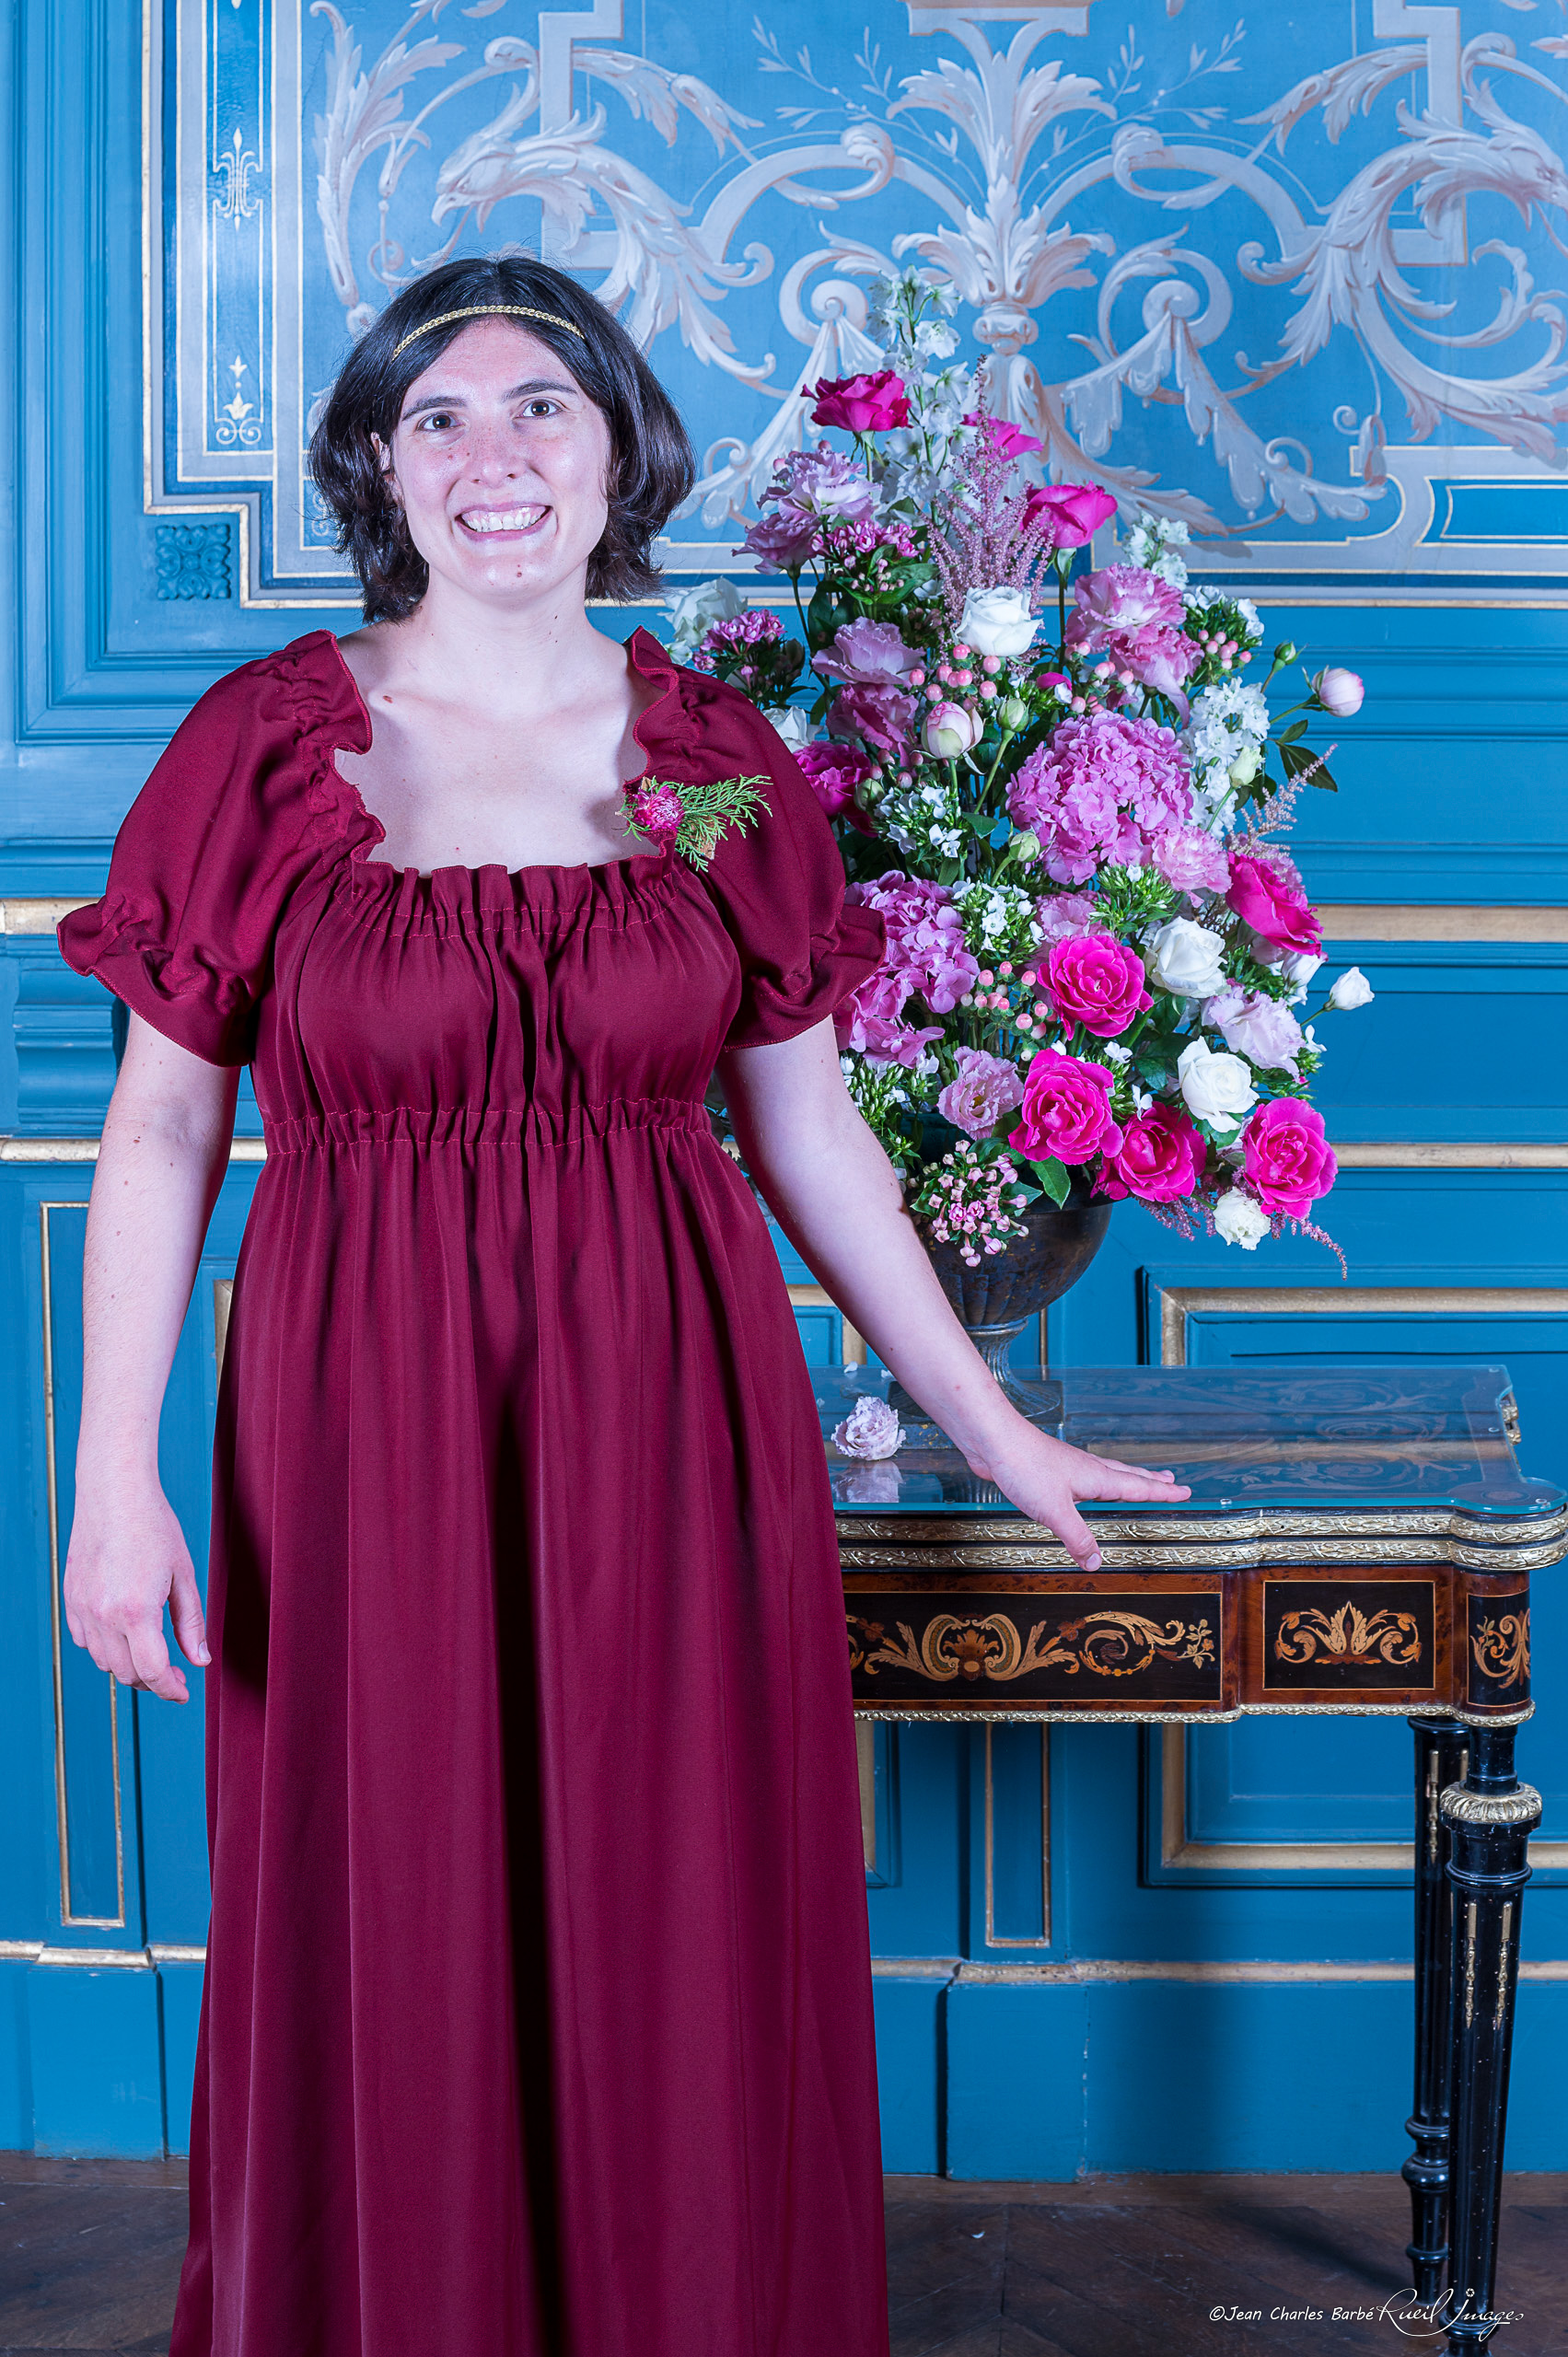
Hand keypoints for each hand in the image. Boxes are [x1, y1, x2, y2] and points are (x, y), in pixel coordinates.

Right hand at [63, 1479, 208, 1703]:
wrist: (113, 1493)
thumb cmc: (154, 1527)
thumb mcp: (184, 1575)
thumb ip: (191, 1624)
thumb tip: (200, 1661)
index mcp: (136, 1611)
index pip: (152, 1672)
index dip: (170, 1689)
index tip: (183, 1693)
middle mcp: (103, 1615)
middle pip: (127, 1673)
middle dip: (153, 1681)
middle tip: (174, 1673)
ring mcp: (82, 1608)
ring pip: (104, 1661)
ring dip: (128, 1666)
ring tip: (152, 1653)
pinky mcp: (69, 1599)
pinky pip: (85, 1641)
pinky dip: (105, 1647)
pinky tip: (125, 1634)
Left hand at [966, 1418, 1189, 1571]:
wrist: (993, 1440)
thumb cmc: (1024, 1468)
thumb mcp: (1055, 1511)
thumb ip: (1077, 1537)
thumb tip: (1097, 1563)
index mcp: (1096, 1478)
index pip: (1138, 1487)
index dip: (1162, 1491)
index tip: (1186, 1490)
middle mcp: (1086, 1469)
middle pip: (1127, 1474)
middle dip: (1150, 1480)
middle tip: (1171, 1480)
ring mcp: (1067, 1467)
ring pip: (1106, 1472)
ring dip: (1126, 1477)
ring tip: (1136, 1479)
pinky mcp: (1048, 1468)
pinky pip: (1082, 1476)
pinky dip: (1095, 1481)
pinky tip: (1083, 1486)